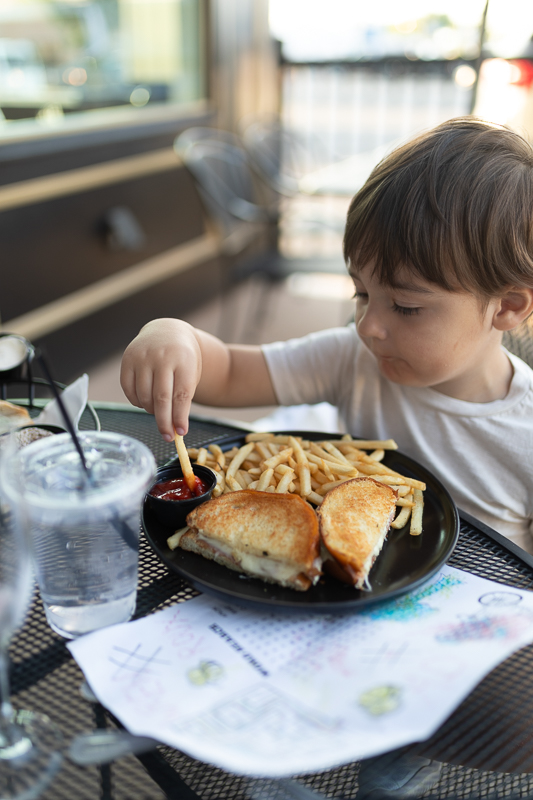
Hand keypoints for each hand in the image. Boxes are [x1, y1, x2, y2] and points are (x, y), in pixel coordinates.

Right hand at [120, 319, 201, 439]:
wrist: (167, 332)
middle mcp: (161, 357)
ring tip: (159, 409)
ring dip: (152, 410)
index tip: (181, 432)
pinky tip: (145, 400)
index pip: (181, 395)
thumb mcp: (191, 373)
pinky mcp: (127, 360)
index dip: (180, 416)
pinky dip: (137, 402)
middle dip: (164, 421)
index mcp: (183, 360)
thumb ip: (183, 399)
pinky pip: (129, 390)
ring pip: (144, 396)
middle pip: (161, 398)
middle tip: (168, 436)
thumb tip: (175, 429)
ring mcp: (142, 357)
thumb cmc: (183, 359)